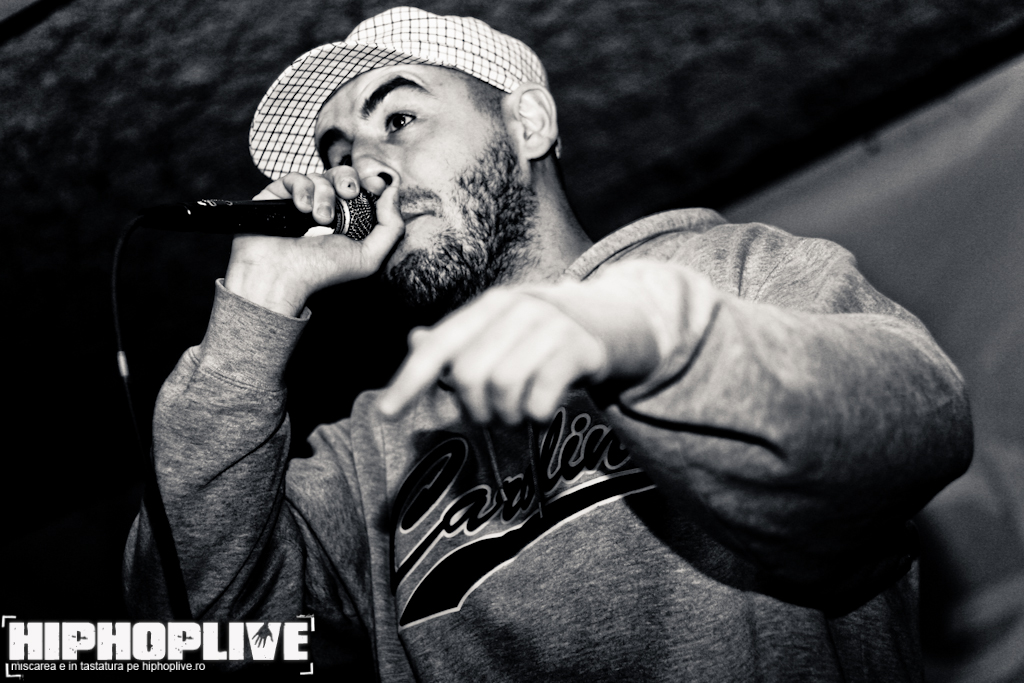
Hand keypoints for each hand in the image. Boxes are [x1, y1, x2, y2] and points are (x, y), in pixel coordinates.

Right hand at [223, 166, 404, 315]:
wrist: (280, 278)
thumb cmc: (322, 272)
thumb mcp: (369, 256)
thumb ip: (391, 227)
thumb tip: (394, 191)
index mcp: (347, 222)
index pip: (362, 190)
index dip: (369, 183)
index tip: (374, 186)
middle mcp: (325, 210)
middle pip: (342, 176)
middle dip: (348, 180)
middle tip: (349, 194)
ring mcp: (300, 203)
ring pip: (320, 177)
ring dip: (325, 195)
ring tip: (321, 219)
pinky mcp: (277, 197)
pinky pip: (295, 178)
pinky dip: (302, 189)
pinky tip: (302, 209)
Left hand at [378, 283, 660, 424]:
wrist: (619, 319)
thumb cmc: (547, 333)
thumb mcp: (502, 329)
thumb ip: (460, 340)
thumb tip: (414, 341)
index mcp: (488, 306)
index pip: (438, 347)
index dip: (408, 381)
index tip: (386, 413)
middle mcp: (516, 309)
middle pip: (469, 376)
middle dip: (474, 411)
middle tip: (492, 417)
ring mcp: (551, 325)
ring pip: (503, 389)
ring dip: (507, 417)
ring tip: (519, 416)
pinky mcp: (581, 348)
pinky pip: (541, 395)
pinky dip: (536, 414)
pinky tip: (542, 411)